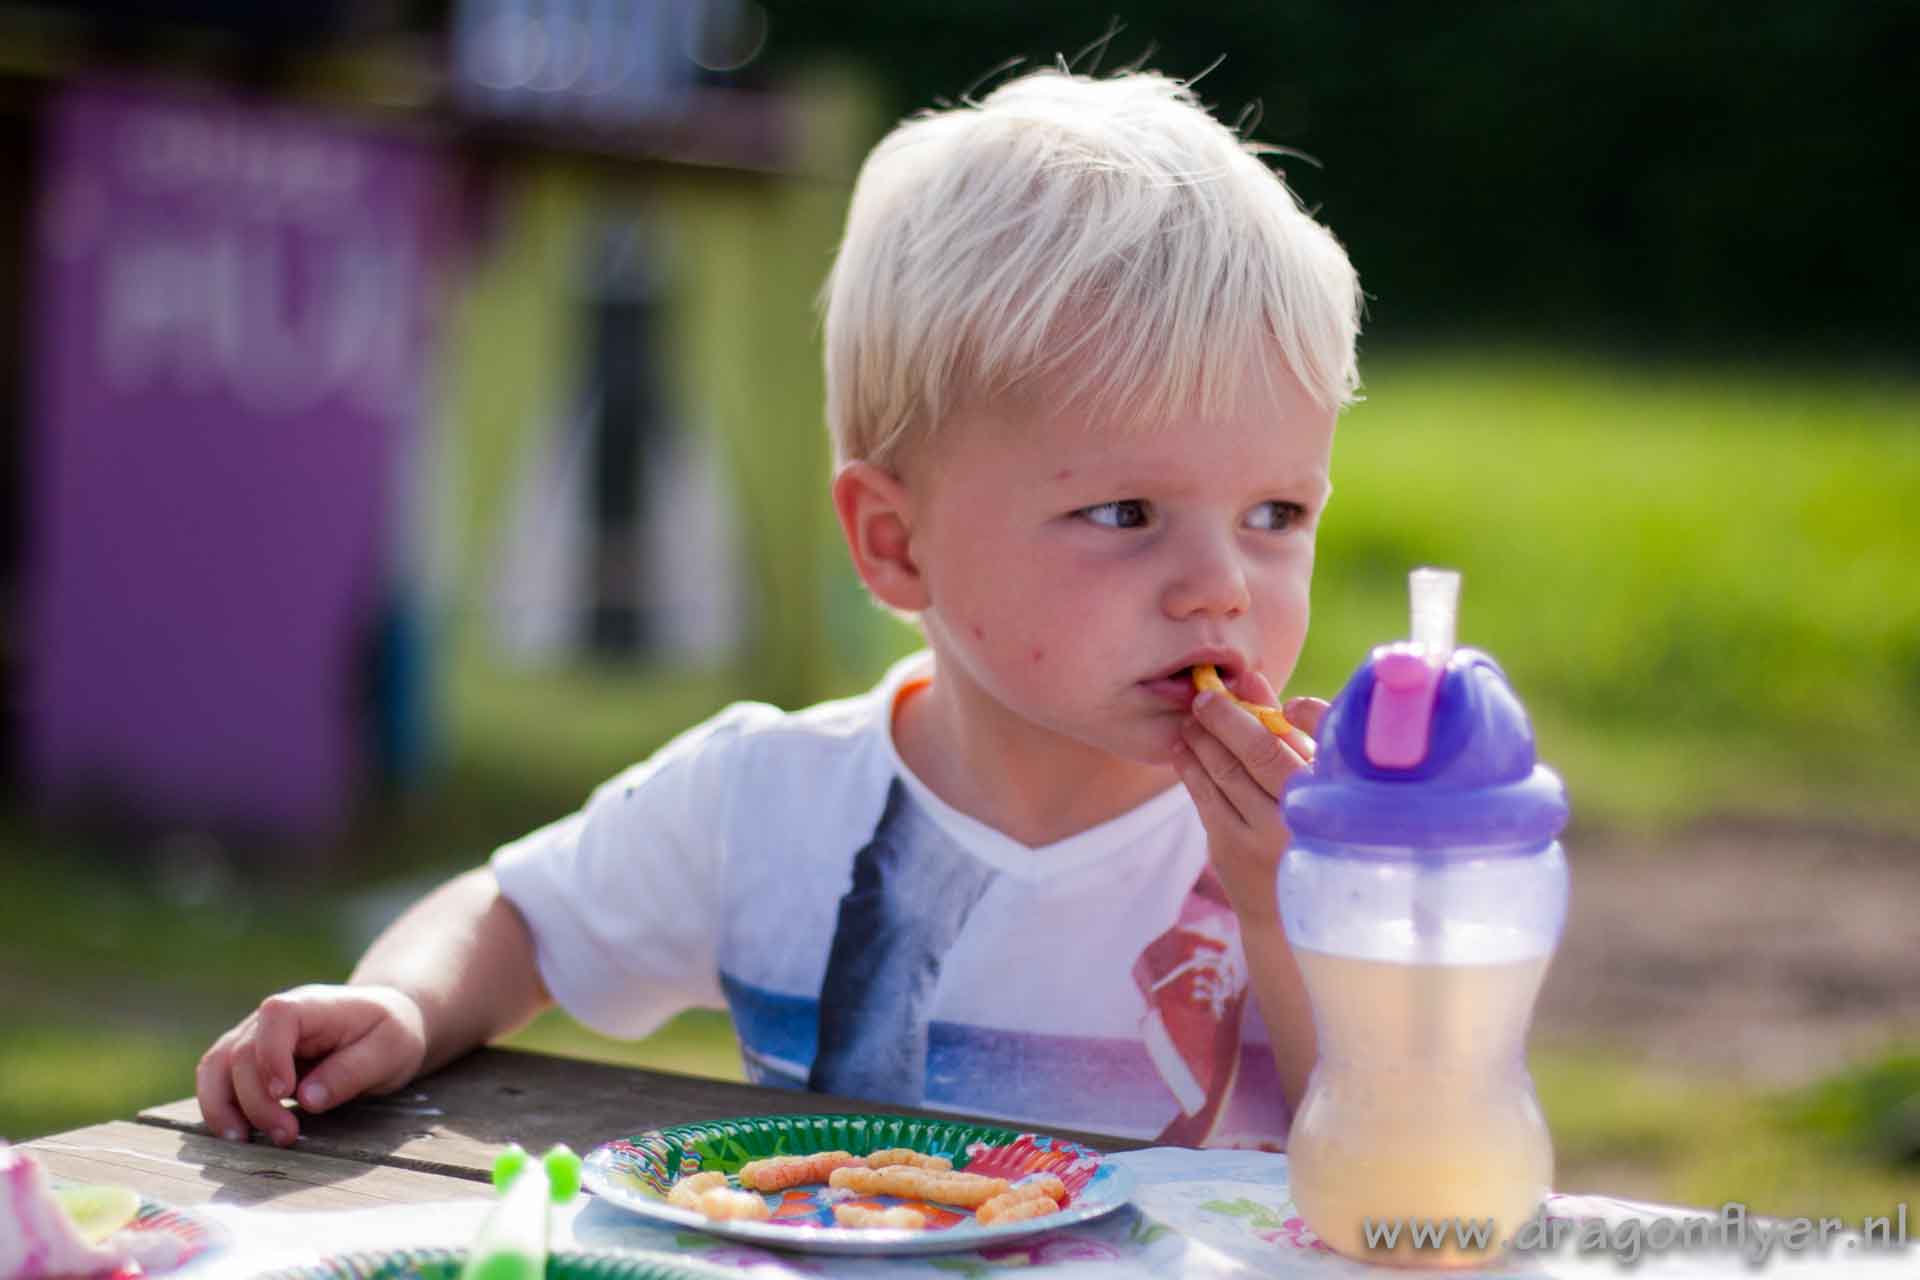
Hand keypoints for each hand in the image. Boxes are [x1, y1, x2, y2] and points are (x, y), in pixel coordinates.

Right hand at [196, 983, 427, 1145]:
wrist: (384, 1024)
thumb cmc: (389, 1034)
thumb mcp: (389, 1051)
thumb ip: (350, 1072)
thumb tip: (307, 1099)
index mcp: (313, 1005)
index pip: (276, 1016)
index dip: (271, 1054)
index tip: (285, 1093)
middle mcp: (275, 1017)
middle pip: (242, 1052)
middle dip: (257, 1101)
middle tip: (286, 1136)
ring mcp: (256, 1036)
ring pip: (216, 1066)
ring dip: (222, 1107)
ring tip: (242, 1141)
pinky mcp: (249, 1060)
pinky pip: (217, 1079)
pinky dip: (219, 1106)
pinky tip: (238, 1133)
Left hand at [1172, 675, 1327, 925]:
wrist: (1293, 914)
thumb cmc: (1310, 831)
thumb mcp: (1312, 782)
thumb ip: (1285, 730)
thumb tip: (1250, 680)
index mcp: (1334, 794)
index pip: (1308, 738)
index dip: (1269, 710)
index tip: (1245, 686)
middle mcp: (1305, 815)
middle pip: (1259, 752)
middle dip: (1225, 717)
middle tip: (1204, 696)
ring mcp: (1265, 837)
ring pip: (1226, 772)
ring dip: (1203, 739)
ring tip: (1191, 719)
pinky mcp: (1232, 849)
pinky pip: (1205, 797)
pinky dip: (1191, 767)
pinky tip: (1183, 749)